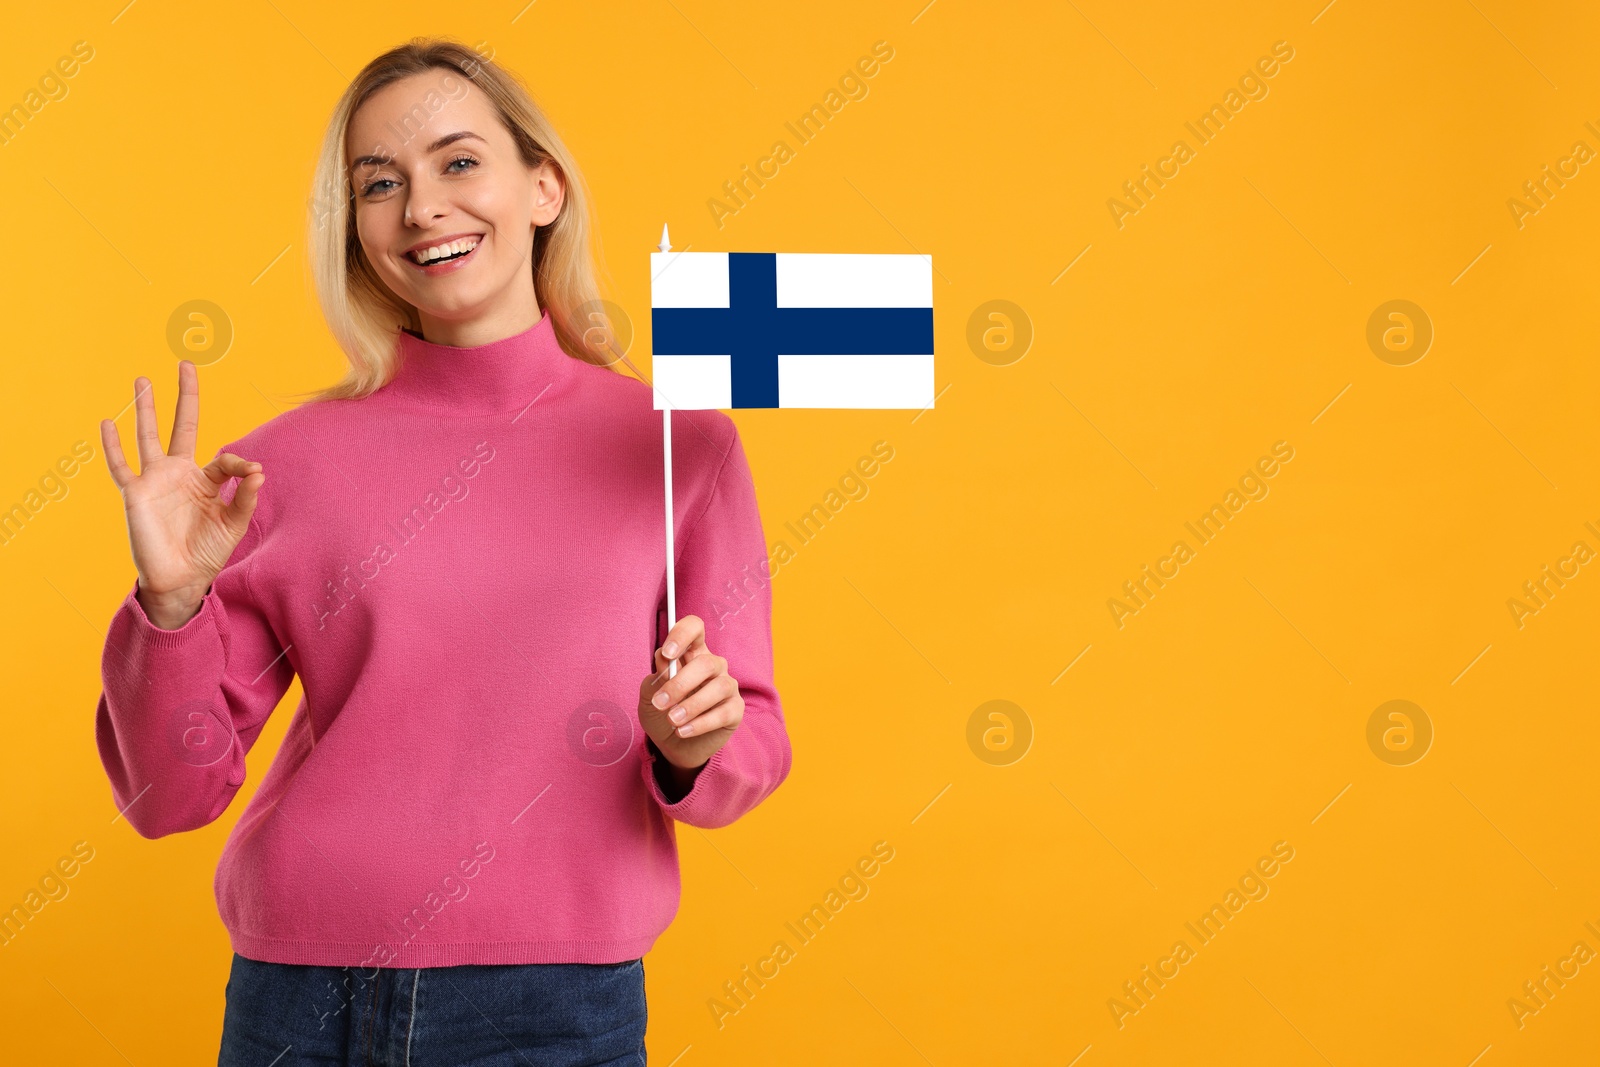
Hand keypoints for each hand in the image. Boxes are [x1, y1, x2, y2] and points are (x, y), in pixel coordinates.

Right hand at [101, 361, 264, 629]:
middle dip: (184, 396)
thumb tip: (260, 470)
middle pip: (182, 426)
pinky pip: (121, 465)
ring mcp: (156, 480)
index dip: (239, 462)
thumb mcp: (234, 525)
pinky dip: (113, 446)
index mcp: (206, 480)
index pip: (224, 458)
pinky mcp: (136, 493)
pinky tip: (108, 422)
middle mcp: (179, 473)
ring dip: (147, 408)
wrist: (181, 579)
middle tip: (186, 364)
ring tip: (143, 379)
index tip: (252, 472)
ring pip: (149, 436)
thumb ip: (246, 498)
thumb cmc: (207, 551)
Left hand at [637, 614, 743, 776]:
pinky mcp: (735, 710)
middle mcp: (713, 665)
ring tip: (672, 720)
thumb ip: (656, 678)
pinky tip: (682, 731)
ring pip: (718, 687)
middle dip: (680, 683)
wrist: (673, 746)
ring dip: (691, 705)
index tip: (667, 654)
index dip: (682, 634)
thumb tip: (666, 665)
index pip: (695, 628)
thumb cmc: (662, 714)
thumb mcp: (650, 695)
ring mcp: (728, 687)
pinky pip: (723, 713)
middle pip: (706, 662)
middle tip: (660, 703)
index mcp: (691, 653)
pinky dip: (700, 724)